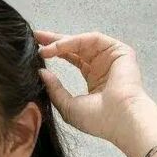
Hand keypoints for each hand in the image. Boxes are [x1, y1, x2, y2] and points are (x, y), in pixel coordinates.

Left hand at [34, 30, 150, 144]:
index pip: (73, 59)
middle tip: (36, 37)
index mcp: (94, 80)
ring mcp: (111, 57)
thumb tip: (41, 72)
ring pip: (82, 42)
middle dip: (55, 41)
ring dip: (61, 42)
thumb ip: (54, 89)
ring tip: (44, 49)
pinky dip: (74, 41)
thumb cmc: (97, 120)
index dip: (55, 52)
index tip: (36, 51)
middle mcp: (103, 66)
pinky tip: (58, 47)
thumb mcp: (68, 106)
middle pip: (76, 47)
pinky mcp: (119, 50)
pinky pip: (93, 39)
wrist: (120, 120)